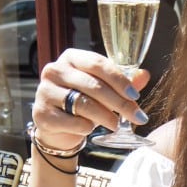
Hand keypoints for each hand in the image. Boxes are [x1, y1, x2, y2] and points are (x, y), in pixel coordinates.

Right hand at [31, 48, 150, 154]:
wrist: (58, 128)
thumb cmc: (82, 103)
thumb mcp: (103, 90)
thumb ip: (123, 83)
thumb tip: (144, 75)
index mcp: (71, 57)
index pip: (98, 64)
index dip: (119, 80)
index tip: (135, 96)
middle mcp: (55, 70)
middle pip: (93, 86)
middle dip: (119, 103)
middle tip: (136, 116)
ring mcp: (45, 92)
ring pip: (83, 104)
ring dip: (105, 116)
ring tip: (116, 124)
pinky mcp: (42, 114)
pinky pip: (72, 122)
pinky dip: (86, 127)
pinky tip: (90, 129)